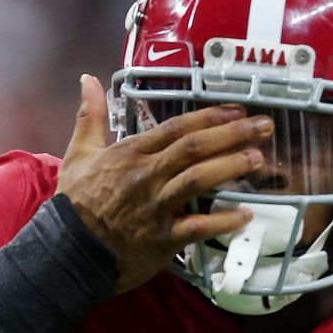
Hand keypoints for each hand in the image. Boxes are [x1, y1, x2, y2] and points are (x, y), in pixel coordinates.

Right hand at [57, 74, 271, 291]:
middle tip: (264, 127)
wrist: (68, 252)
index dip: (209, 117)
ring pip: (198, 179)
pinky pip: (197, 227)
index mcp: (130, 154)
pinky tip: (245, 214)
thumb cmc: (75, 204)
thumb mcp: (78, 154)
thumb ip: (90, 116)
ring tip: (256, 158)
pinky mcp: (162, 239)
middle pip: (194, 148)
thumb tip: (87, 80)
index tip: (236, 110)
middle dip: (233, 135)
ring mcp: (155, 207)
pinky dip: (223, 221)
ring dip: (230, 167)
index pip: (175, 128)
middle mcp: (146, 176)